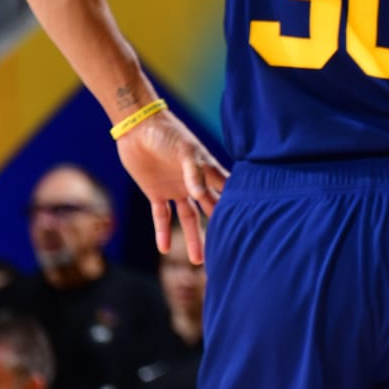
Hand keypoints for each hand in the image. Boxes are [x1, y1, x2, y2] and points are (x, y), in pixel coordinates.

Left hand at [116, 108, 227, 265]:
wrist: (137, 127)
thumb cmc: (167, 133)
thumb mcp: (185, 150)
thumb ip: (195, 172)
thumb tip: (200, 195)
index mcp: (207, 172)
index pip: (226, 192)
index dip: (237, 206)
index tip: (250, 224)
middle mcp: (195, 183)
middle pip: (211, 209)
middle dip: (220, 227)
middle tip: (230, 248)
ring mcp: (176, 189)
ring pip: (189, 218)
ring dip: (193, 237)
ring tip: (199, 260)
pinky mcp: (156, 192)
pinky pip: (161, 215)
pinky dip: (162, 231)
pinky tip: (164, 249)